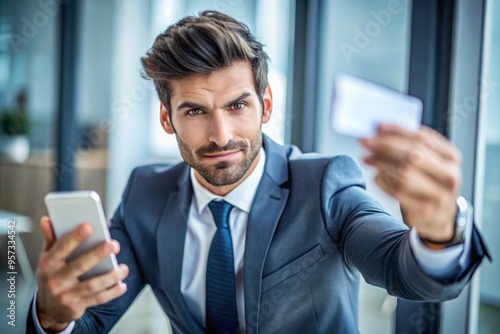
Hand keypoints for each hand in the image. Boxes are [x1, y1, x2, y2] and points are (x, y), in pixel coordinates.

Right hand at [35, 216, 128, 331]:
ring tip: (123, 268)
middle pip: (79, 266)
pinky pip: (97, 299)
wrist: (48, 308)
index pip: (61, 248)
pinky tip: (122, 285)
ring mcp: (66, 295)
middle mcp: (55, 280)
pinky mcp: (76, 306)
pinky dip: (112, 292)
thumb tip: (47, 220)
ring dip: (110, 276)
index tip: (89, 226)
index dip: (75, 237)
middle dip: (97, 255)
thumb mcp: (47, 258)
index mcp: (48, 264)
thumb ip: (51, 239)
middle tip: (113, 245)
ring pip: (91, 285)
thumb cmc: (52, 276)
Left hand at [360, 125, 461, 245]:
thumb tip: (381, 132)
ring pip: (404, 173)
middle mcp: (450, 175)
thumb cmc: (429, 183)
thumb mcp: (430, 163)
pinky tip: (375, 176)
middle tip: (365, 141)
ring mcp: (439, 195)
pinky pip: (398, 192)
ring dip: (380, 163)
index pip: (423, 138)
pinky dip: (383, 182)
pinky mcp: (424, 210)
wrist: (440, 217)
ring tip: (367, 158)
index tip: (378, 126)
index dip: (398, 130)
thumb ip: (412, 147)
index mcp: (452, 157)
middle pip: (413, 154)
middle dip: (385, 145)